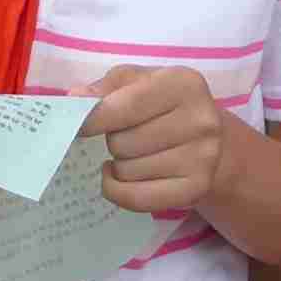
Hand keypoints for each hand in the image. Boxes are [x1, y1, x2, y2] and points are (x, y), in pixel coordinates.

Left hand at [85, 66, 232, 217]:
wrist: (204, 135)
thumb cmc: (161, 103)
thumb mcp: (136, 82)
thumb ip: (105, 88)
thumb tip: (75, 99)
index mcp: (183, 84)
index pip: (125, 106)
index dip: (93, 120)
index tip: (78, 127)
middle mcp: (200, 120)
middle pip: (123, 143)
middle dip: (113, 141)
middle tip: (125, 136)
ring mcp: (203, 157)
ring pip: (128, 172)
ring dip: (119, 166)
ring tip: (133, 154)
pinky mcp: (197, 188)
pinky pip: (138, 199)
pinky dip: (118, 191)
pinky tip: (120, 177)